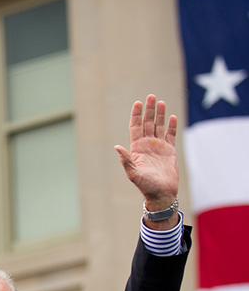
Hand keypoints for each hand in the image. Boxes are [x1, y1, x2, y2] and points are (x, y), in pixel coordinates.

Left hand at [115, 95, 178, 209]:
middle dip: (149, 110)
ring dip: (160, 115)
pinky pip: (170, 135)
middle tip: (151, 96)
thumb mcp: (133, 173)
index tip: (137, 103)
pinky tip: (172, 117)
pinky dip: (171, 126)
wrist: (161, 194)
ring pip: (159, 126)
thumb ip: (126, 160)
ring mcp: (158, 147)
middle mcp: (147, 146)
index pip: (136, 128)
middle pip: (147, 123)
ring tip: (161, 102)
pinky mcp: (170, 151)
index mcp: (137, 149)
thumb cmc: (146, 186)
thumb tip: (117, 147)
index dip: (136, 115)